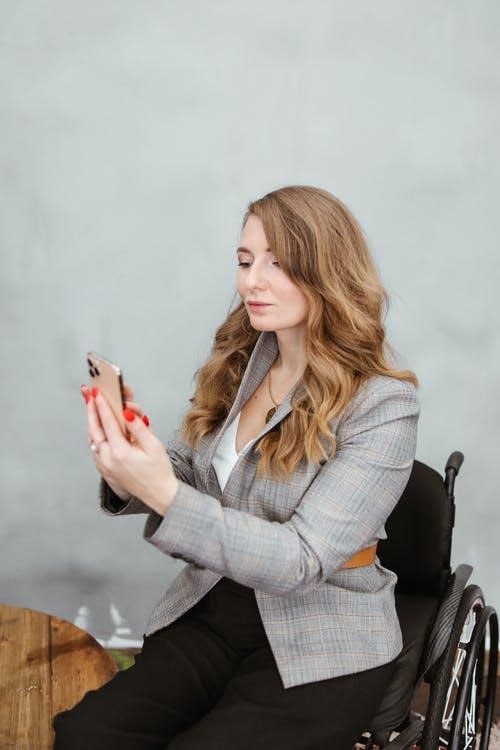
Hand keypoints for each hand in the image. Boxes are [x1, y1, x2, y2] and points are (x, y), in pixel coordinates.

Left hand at [80, 384, 178, 514]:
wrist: (158, 495)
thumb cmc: (159, 471)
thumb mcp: (154, 446)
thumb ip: (139, 428)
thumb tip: (128, 412)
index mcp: (121, 453)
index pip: (108, 423)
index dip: (102, 405)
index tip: (98, 392)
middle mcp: (108, 460)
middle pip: (95, 429)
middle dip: (91, 410)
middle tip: (88, 394)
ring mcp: (104, 466)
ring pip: (92, 439)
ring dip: (92, 422)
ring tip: (91, 406)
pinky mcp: (105, 470)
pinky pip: (95, 448)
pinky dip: (95, 434)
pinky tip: (97, 426)